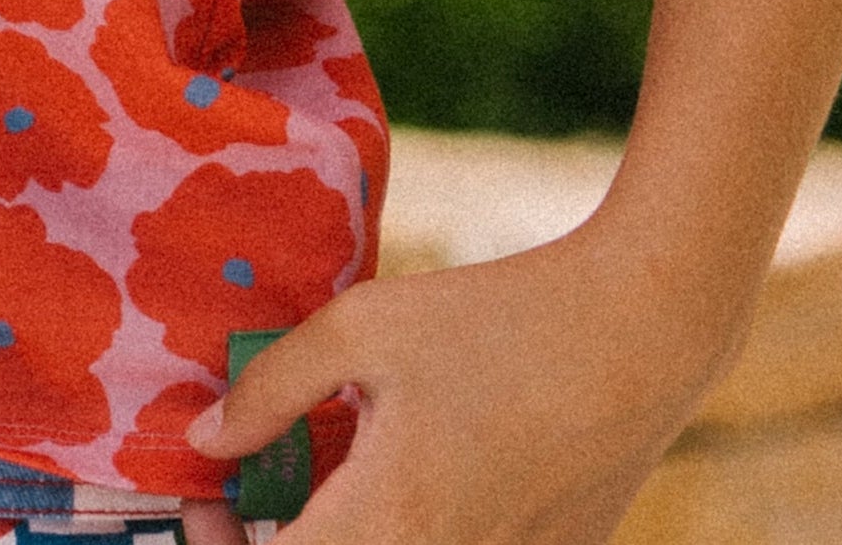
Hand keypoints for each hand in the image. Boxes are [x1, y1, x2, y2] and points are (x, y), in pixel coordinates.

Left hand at [175, 225, 723, 544]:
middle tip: (253, 501)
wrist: (638, 335)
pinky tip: (399, 490)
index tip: (208, 500)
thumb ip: (272, 387)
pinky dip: (400, 539)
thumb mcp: (366, 326)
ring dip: (339, 544)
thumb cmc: (496, 319)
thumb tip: (203, 442)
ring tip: (325, 494)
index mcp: (388, 523)